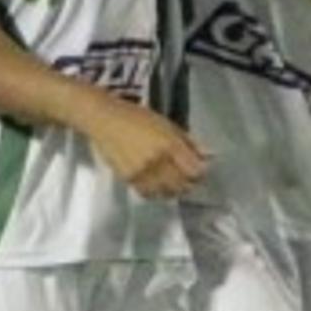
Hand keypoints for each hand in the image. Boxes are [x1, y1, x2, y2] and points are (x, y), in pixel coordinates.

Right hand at [81, 96, 208, 199]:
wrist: (105, 120)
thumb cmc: (136, 116)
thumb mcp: (166, 124)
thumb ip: (187, 141)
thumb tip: (206, 155)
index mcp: (169, 144)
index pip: (194, 170)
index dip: (200, 173)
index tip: (200, 170)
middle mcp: (157, 161)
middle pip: (182, 185)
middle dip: (189, 184)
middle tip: (188, 179)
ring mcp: (142, 172)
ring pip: (166, 193)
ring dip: (173, 190)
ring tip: (173, 183)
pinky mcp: (129, 179)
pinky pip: (148, 193)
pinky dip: (156, 192)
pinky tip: (157, 184)